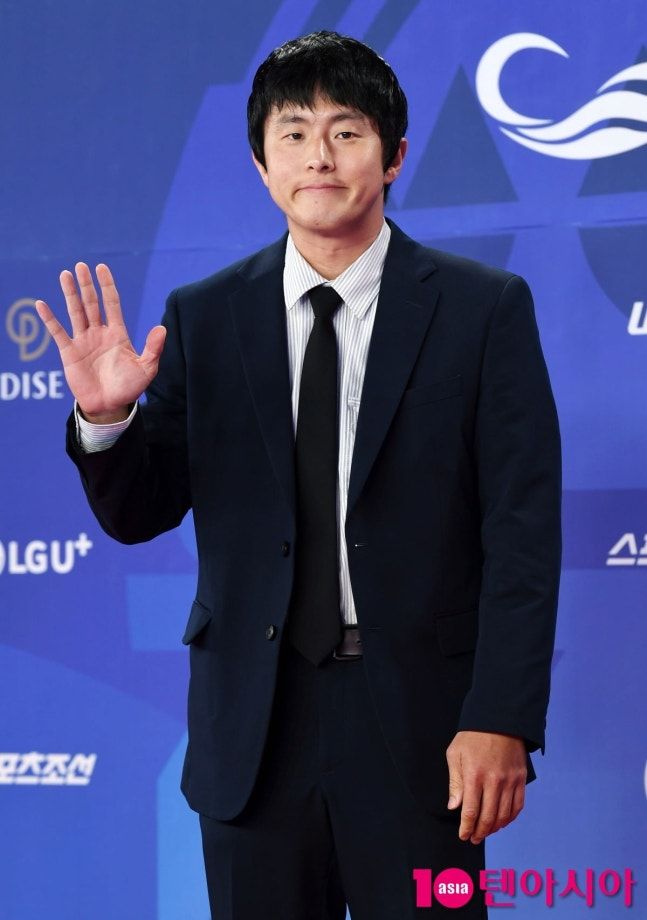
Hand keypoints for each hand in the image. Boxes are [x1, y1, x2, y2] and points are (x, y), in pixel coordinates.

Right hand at [35, 262, 165, 421]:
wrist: (110, 406)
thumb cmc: (129, 388)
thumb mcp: (147, 369)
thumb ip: (154, 349)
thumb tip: (162, 328)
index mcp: (118, 334)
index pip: (112, 303)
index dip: (107, 286)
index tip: (101, 268)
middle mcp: (99, 333)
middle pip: (92, 303)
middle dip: (86, 285)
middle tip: (81, 266)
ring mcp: (83, 341)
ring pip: (75, 312)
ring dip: (70, 294)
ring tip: (65, 274)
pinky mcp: (69, 353)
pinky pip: (57, 332)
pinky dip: (49, 319)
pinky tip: (41, 304)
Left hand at [446, 730, 526, 843]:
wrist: (499, 718)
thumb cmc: (473, 736)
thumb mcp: (455, 754)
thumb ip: (455, 782)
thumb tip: (454, 807)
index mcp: (474, 775)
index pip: (470, 811)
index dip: (466, 828)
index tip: (463, 836)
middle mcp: (494, 781)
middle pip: (488, 817)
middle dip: (479, 832)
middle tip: (473, 838)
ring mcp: (510, 780)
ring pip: (504, 815)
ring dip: (494, 828)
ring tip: (486, 832)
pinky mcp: (521, 778)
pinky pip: (518, 806)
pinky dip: (510, 818)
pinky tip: (502, 822)